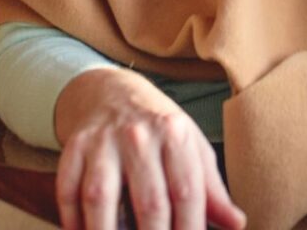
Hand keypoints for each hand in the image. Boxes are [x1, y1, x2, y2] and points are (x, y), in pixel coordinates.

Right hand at [55, 67, 245, 229]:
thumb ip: (211, 188)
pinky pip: (69, 191)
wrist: (112, 91)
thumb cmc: (159, 129)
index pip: (187, 193)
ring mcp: (103, 140)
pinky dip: (72, 221)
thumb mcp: (191, 146)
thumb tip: (238, 223)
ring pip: (102, 198)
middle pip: (149, 202)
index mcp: (175, 134)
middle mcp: (139, 134)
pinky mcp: (75, 146)